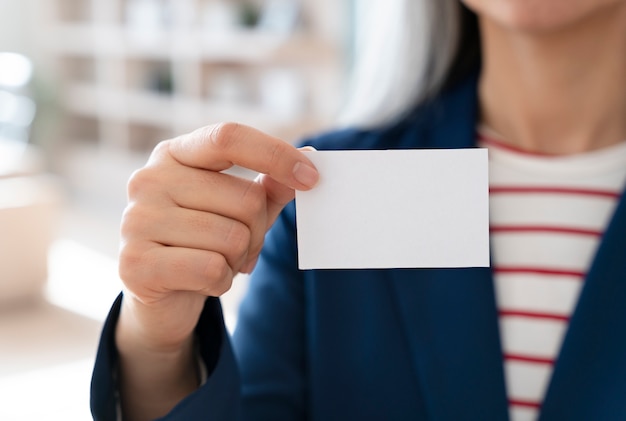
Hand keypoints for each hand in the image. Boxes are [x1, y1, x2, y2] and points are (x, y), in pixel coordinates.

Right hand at [116, 122, 318, 352]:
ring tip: (217, 263)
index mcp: (175, 154)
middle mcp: (149, 179)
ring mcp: (136, 220)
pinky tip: (202, 282)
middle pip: (245, 199)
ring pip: (232, 238)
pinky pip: (212, 269)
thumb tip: (311, 160)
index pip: (229, 137)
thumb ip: (271, 185)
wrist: (159, 293)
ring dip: (238, 260)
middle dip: (257, 232)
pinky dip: (221, 282)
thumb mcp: (239, 209)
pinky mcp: (135, 263)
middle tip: (240, 247)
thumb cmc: (204, 241)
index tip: (312, 177)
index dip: (276, 155)